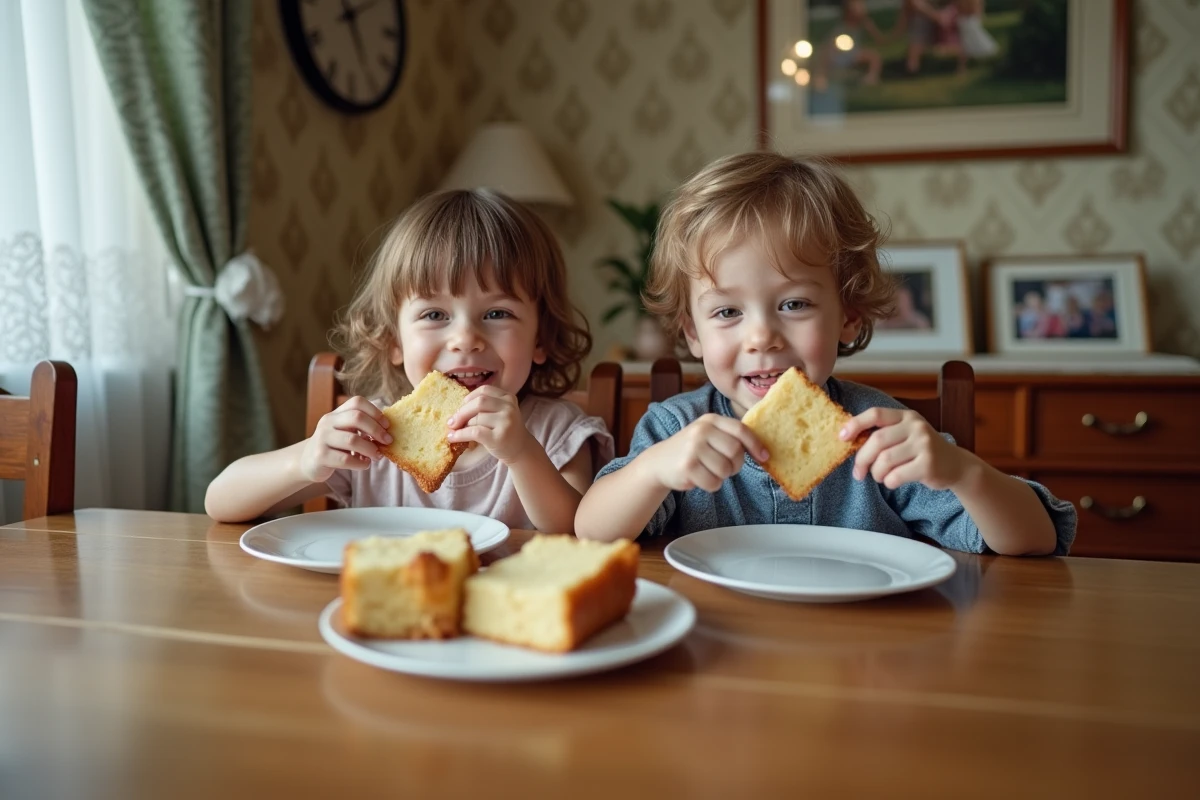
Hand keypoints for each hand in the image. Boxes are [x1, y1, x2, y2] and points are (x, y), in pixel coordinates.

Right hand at [299, 396, 390, 482]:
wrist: (308, 462)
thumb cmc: (335, 446)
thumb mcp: (346, 432)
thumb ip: (362, 428)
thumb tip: (389, 429)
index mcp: (336, 413)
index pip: (357, 402)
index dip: (375, 412)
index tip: (387, 425)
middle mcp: (328, 422)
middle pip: (356, 417)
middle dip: (376, 430)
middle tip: (388, 441)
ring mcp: (322, 438)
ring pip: (352, 440)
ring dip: (370, 449)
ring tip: (377, 455)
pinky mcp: (320, 456)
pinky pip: (346, 459)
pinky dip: (360, 463)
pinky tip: (364, 464)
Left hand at [446, 386, 533, 464]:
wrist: (520, 450)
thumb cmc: (504, 430)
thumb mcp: (500, 413)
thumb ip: (484, 407)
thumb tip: (455, 411)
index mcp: (508, 397)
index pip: (484, 391)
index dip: (469, 398)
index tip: (461, 408)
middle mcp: (509, 407)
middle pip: (479, 402)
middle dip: (462, 412)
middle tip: (452, 422)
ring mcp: (505, 422)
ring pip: (476, 418)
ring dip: (462, 425)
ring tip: (455, 431)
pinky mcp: (498, 437)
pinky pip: (474, 432)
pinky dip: (460, 434)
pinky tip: (452, 438)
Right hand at [645, 414, 767, 492]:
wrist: (659, 462)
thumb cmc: (692, 451)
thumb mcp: (708, 435)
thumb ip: (731, 437)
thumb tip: (763, 451)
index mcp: (710, 420)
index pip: (740, 430)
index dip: (755, 444)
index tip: (764, 456)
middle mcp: (701, 430)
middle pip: (735, 451)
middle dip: (735, 464)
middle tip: (725, 467)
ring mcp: (692, 448)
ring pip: (725, 470)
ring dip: (721, 476)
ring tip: (708, 471)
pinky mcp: (686, 466)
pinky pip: (713, 482)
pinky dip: (711, 485)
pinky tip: (700, 478)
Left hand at [840, 407, 965, 490]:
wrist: (956, 466)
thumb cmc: (922, 452)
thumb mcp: (906, 435)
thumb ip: (884, 435)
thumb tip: (848, 441)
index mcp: (906, 416)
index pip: (876, 414)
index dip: (855, 424)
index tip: (842, 438)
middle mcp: (916, 426)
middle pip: (877, 440)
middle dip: (862, 459)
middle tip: (858, 472)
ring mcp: (924, 444)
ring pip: (885, 460)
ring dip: (876, 473)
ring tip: (880, 477)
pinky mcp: (928, 464)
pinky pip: (896, 476)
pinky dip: (888, 482)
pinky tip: (893, 481)